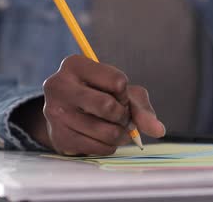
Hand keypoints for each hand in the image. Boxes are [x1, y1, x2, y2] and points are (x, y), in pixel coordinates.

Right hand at [13, 55, 165, 155]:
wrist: (68, 115)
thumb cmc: (99, 96)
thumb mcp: (122, 92)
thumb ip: (141, 107)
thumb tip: (158, 130)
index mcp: (75, 64)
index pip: (118, 81)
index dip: (125, 94)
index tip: (119, 97)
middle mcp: (59, 85)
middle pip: (108, 106)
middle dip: (123, 116)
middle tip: (120, 117)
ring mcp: (54, 113)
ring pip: (106, 131)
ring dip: (119, 134)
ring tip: (115, 129)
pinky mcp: (58, 137)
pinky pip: (98, 148)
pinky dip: (109, 146)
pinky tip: (102, 138)